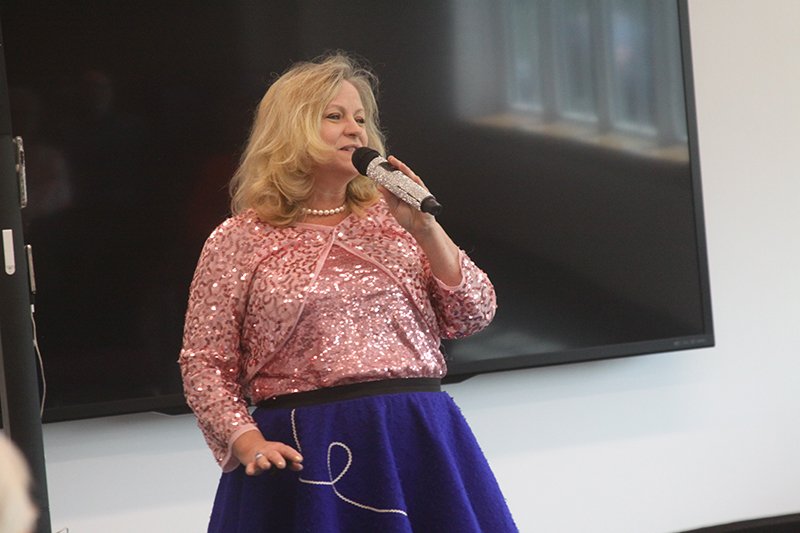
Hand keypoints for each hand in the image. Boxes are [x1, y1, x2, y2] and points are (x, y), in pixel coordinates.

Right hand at [232, 430, 302, 475]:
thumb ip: (291, 462)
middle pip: (274, 454)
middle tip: (282, 465)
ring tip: (267, 466)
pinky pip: (250, 466)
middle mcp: (269, 451)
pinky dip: (250, 468)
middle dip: (278, 459)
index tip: (300, 460)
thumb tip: (300, 467)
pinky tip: (250, 472)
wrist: (252, 447)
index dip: (293, 455)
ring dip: (264, 462)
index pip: (287, 450)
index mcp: (279, 448)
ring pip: (261, 459)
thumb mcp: (282, 454)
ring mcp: (260, 456)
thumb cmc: (272, 453)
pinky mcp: (251, 462)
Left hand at [379, 156, 462, 285]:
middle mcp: (410, 189)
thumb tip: (379, 185)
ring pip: (412, 179)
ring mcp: (418, 191)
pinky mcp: (424, 197)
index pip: (396, 177)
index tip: (383, 164)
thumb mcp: (394, 207)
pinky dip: (417, 183)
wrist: (418, 229)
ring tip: (400, 165)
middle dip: (398, 166)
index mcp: (402, 190)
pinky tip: (413, 177)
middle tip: (390, 159)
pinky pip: (421, 188)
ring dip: (407, 171)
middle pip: (404, 175)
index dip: (391, 170)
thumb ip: (388, 196)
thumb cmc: (407, 218)